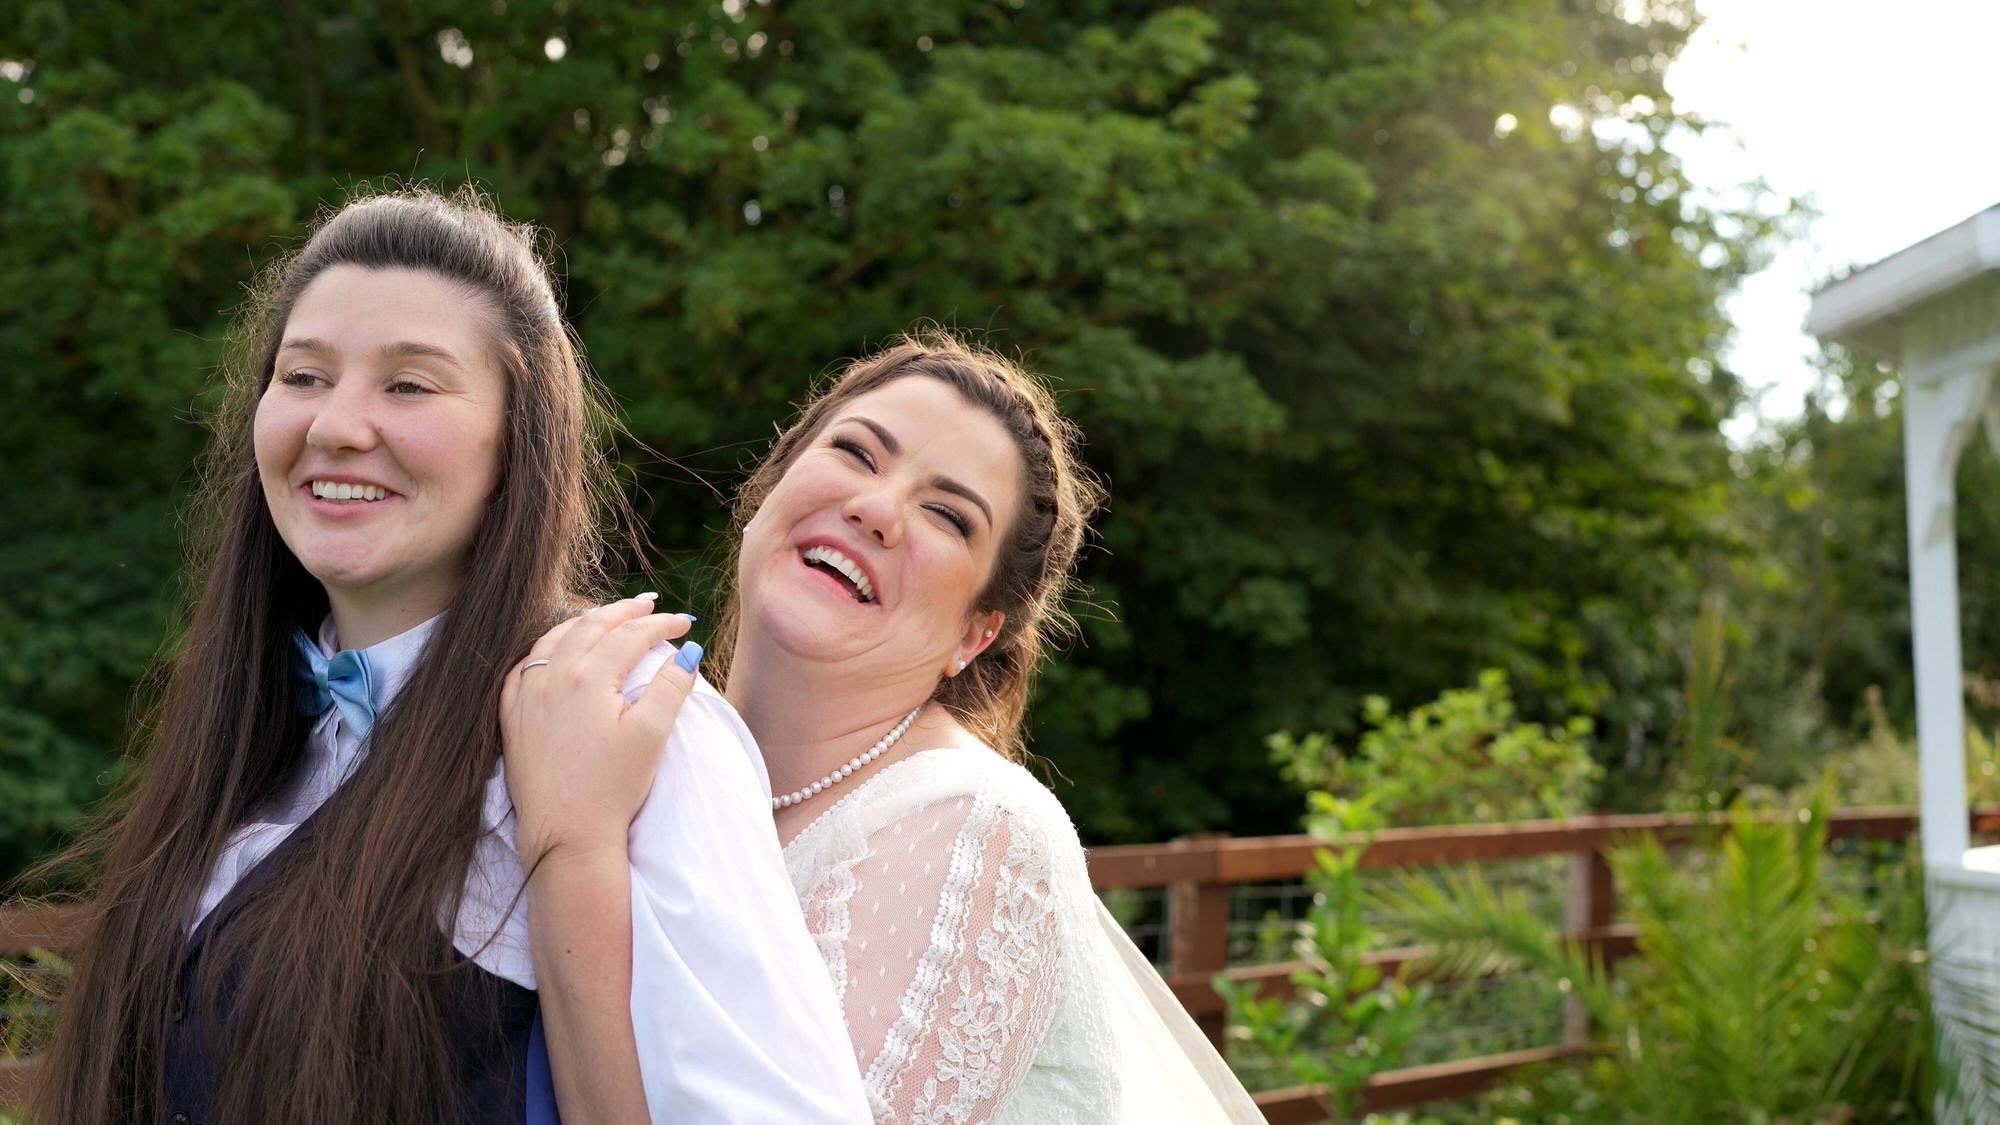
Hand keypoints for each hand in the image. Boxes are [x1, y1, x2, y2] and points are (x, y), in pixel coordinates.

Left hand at [500, 596, 701, 869]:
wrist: (565, 835)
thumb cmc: (612, 788)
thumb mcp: (651, 736)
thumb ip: (671, 687)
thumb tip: (689, 651)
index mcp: (588, 678)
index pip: (630, 635)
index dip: (661, 624)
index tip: (686, 623)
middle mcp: (551, 677)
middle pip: (590, 626)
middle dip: (624, 611)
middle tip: (650, 604)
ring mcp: (526, 696)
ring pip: (553, 639)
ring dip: (583, 622)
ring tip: (606, 617)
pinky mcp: (512, 717)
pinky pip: (524, 667)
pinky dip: (546, 649)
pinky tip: (555, 652)